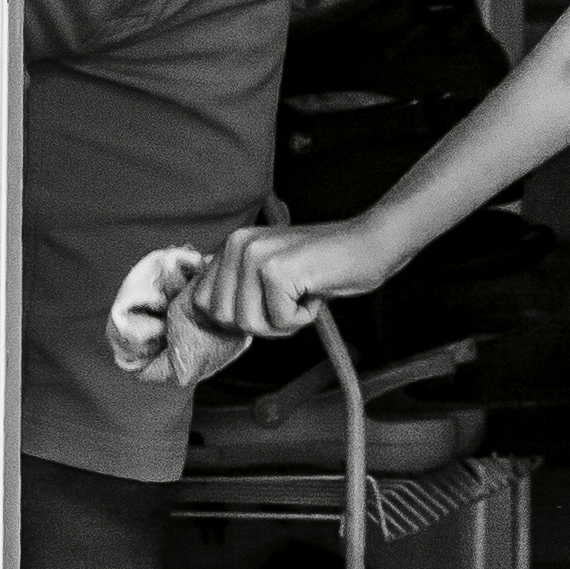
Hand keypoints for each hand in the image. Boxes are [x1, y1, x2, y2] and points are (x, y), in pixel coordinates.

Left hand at [196, 212, 395, 347]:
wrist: (368, 246)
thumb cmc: (324, 266)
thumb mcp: (270, 273)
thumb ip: (239, 288)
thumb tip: (210, 321)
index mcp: (231, 244)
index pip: (201, 302)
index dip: (231, 319)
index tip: (263, 310)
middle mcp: (237, 244)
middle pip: (224, 318)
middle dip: (260, 322)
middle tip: (289, 301)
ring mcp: (256, 255)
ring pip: (250, 324)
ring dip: (283, 321)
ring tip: (302, 295)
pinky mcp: (277, 270)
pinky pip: (279, 321)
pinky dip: (302, 318)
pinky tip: (314, 292)